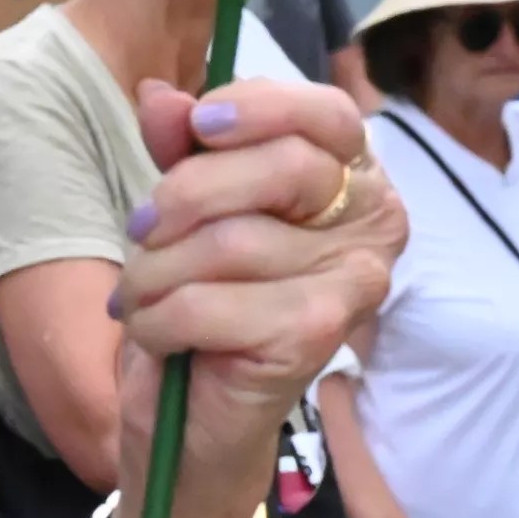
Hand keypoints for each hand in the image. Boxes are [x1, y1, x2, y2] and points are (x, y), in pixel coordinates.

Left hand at [117, 82, 402, 517]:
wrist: (195, 419)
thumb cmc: (202, 305)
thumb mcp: (184, 208)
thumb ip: (184, 149)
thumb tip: (163, 97)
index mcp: (356, 181)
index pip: (329, 115)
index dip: (258, 109)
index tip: (196, 126)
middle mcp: (376, 227)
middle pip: (283, 169)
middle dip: (186, 195)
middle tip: (143, 228)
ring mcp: (355, 282)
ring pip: (231, 241)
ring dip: (156, 271)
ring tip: (142, 297)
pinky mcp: (318, 333)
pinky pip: (210, 300)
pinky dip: (159, 318)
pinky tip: (159, 335)